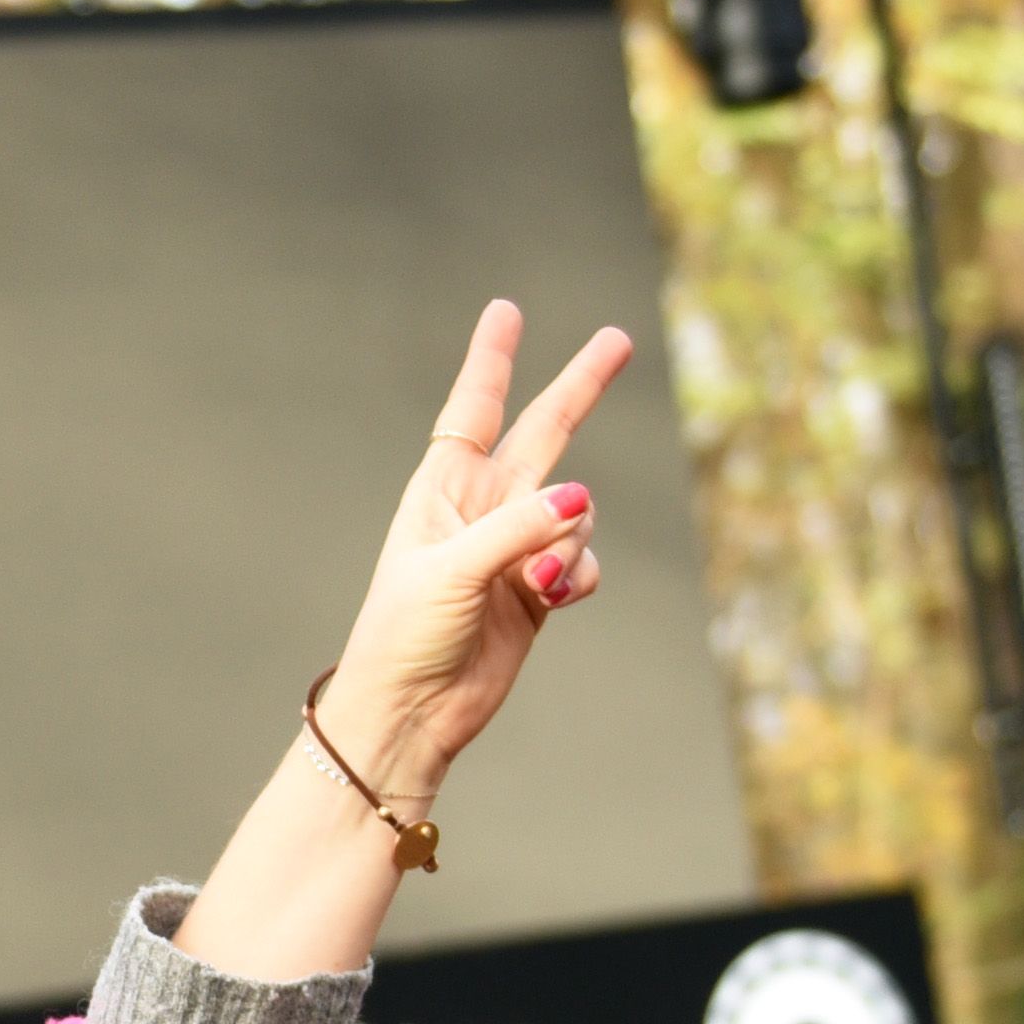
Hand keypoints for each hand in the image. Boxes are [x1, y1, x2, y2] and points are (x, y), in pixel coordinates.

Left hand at [315, 296, 630, 809]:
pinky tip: (553, 598)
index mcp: (443, 489)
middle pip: (543, 431)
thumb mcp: (453, 570)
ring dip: (570, 539)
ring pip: (575, 512)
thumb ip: (518, 527)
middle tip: (618, 341)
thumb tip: (581, 496)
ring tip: (538, 581)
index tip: (506, 310)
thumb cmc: (405, 635)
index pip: (473, 407)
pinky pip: (582, 562)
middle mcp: (483, 508)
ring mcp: (515, 548)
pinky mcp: (538, 590)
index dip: (492, 358)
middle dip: (580, 387)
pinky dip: (577, 576)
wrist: (411, 713)